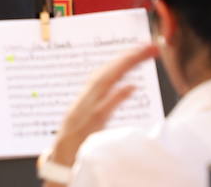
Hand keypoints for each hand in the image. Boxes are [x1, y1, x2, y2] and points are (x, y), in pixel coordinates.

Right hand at [50, 43, 158, 167]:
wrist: (60, 164)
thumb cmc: (77, 143)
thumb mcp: (92, 117)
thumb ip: (109, 101)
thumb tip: (130, 87)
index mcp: (86, 97)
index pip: (106, 71)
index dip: (123, 58)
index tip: (142, 48)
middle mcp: (84, 100)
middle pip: (106, 72)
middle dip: (128, 56)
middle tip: (149, 47)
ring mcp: (85, 112)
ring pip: (102, 83)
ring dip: (122, 67)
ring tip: (140, 55)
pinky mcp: (88, 127)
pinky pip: (102, 109)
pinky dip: (115, 97)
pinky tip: (130, 87)